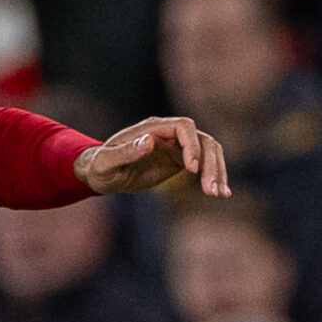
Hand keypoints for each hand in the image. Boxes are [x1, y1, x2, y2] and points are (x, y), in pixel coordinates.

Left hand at [77, 116, 228, 196]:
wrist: (102, 174)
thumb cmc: (101, 167)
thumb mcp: (106, 163)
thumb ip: (125, 152)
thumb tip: (150, 141)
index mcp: (152, 128)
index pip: (183, 127)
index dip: (191, 145)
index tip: (192, 169)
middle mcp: (168, 133)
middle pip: (202, 140)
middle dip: (211, 164)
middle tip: (212, 191)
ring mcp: (177, 146)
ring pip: (208, 152)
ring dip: (217, 171)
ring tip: (220, 195)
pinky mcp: (180, 160)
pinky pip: (204, 164)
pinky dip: (214, 177)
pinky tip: (221, 194)